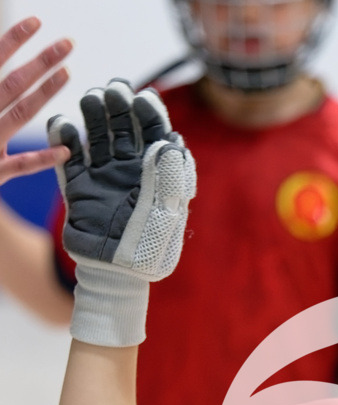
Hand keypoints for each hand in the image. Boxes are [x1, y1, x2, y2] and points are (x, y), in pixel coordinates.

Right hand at [0, 17, 72, 185]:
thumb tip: (13, 86)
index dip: (13, 40)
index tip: (35, 22)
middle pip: (12, 83)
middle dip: (40, 61)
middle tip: (67, 43)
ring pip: (18, 115)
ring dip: (44, 93)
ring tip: (68, 72)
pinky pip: (20, 166)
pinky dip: (42, 159)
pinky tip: (65, 150)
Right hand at [46, 78, 196, 345]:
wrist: (117, 276)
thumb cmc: (150, 248)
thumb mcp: (167, 214)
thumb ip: (169, 176)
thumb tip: (169, 140)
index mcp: (157, 175)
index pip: (155, 133)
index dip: (149, 113)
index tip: (143, 100)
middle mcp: (130, 171)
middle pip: (124, 127)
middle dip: (119, 105)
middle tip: (112, 91)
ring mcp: (103, 177)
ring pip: (97, 135)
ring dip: (93, 114)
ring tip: (91, 99)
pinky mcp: (79, 188)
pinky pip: (69, 157)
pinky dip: (64, 138)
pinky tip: (64, 124)